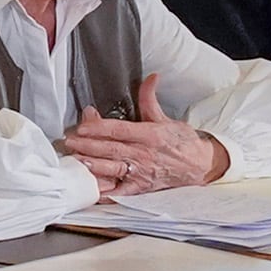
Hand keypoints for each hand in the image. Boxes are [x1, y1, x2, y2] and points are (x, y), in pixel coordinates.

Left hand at [57, 74, 228, 195]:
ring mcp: (141, 173)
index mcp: (149, 135)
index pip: (119, 130)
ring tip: (76, 160)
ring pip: (112, 169)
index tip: (83, 125)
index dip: (99, 127)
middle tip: (70, 141)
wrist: (200, 166)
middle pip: (111, 149)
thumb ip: (151, 99)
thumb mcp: (166, 118)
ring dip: (93, 165)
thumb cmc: (182, 142)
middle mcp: (143, 154)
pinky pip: (121, 192)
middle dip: (88, 145)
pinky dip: (106, 193)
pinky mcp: (141, 188)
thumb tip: (151, 77)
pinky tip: (91, 190)